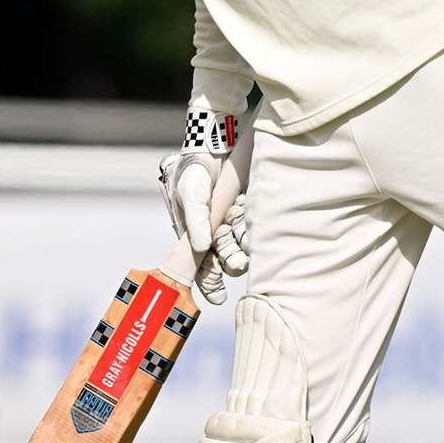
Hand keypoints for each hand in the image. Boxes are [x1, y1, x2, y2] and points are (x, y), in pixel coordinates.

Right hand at [158, 108, 243, 302]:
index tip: (217, 298)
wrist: (214, 144)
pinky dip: (251, 230)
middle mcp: (214, 234)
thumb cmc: (194, 172)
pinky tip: (249, 227)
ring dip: (241, 248)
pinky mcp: (248, 212)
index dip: (208, 283)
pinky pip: (252, 228)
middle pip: (223, 258)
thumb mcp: (190, 195)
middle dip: (229, 263)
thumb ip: (196, 221)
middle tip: (236, 263)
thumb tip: (202, 249)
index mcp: (194, 235)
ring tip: (242, 247)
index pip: (200, 265)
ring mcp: (231, 224)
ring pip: (239, 245)